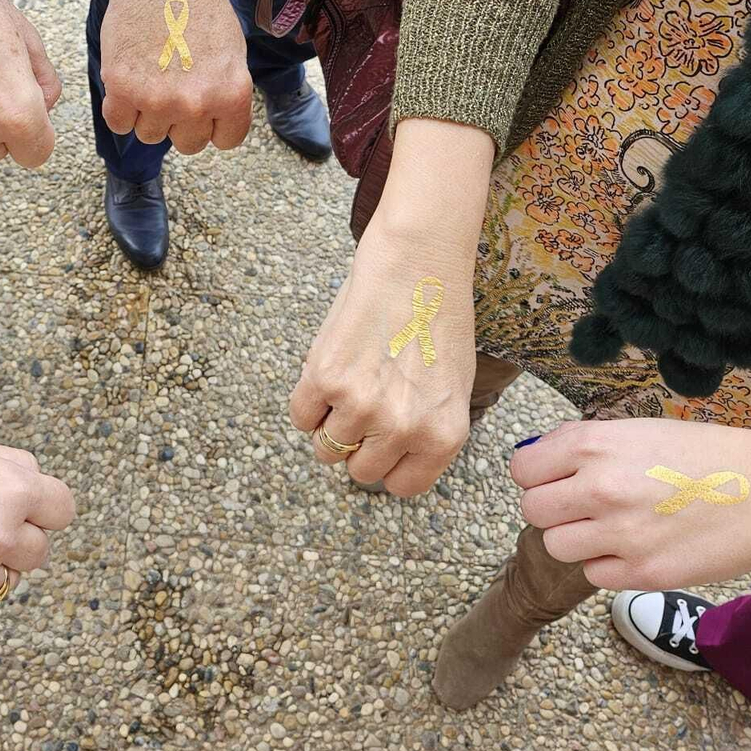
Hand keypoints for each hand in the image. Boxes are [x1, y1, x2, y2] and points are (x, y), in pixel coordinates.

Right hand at [100, 0, 250, 152]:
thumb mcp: (232, 55)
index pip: (226, 140)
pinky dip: (120, 107)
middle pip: (187, 143)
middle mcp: (197, 103)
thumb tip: (211, 126)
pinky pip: (118, 123)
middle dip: (180, 121)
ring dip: (147, 113)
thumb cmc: (199, 9)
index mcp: (232, 94)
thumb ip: (224, 95)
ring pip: (149, 135)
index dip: (214, 123)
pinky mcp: (122, 89)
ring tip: (151, 74)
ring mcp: (158, 99)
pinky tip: (128, 78)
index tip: (205, 105)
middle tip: (174, 86)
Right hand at [290, 120, 494, 495]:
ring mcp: (362, 406)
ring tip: (348, 383)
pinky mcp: (325, 378)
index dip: (388, 464)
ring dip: (329, 423)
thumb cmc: (437, 317)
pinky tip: (328, 370)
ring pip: (326, 448)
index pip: (402, 486)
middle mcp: (403, 428)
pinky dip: (307, 401)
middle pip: (360, 472)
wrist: (416, 263)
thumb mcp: (451, 386)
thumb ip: (424, 429)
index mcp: (443, 435)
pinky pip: (300, 416)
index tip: (383, 444)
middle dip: (357, 445)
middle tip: (363, 407)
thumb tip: (389, 455)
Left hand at [511, 418, 750, 590]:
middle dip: (554, 509)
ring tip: (613, 526)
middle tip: (584, 505)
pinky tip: (639, 546)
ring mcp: (620, 534)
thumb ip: (583, 448)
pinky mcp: (642, 573)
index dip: (538, 475)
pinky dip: (609, 565)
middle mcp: (599, 488)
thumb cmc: (705, 455)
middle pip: (533, 510)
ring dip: (577, 539)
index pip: (523, 470)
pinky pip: (594, 574)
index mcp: (593, 444)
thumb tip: (535, 465)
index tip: (555, 478)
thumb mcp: (637, 432)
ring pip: (557, 546)